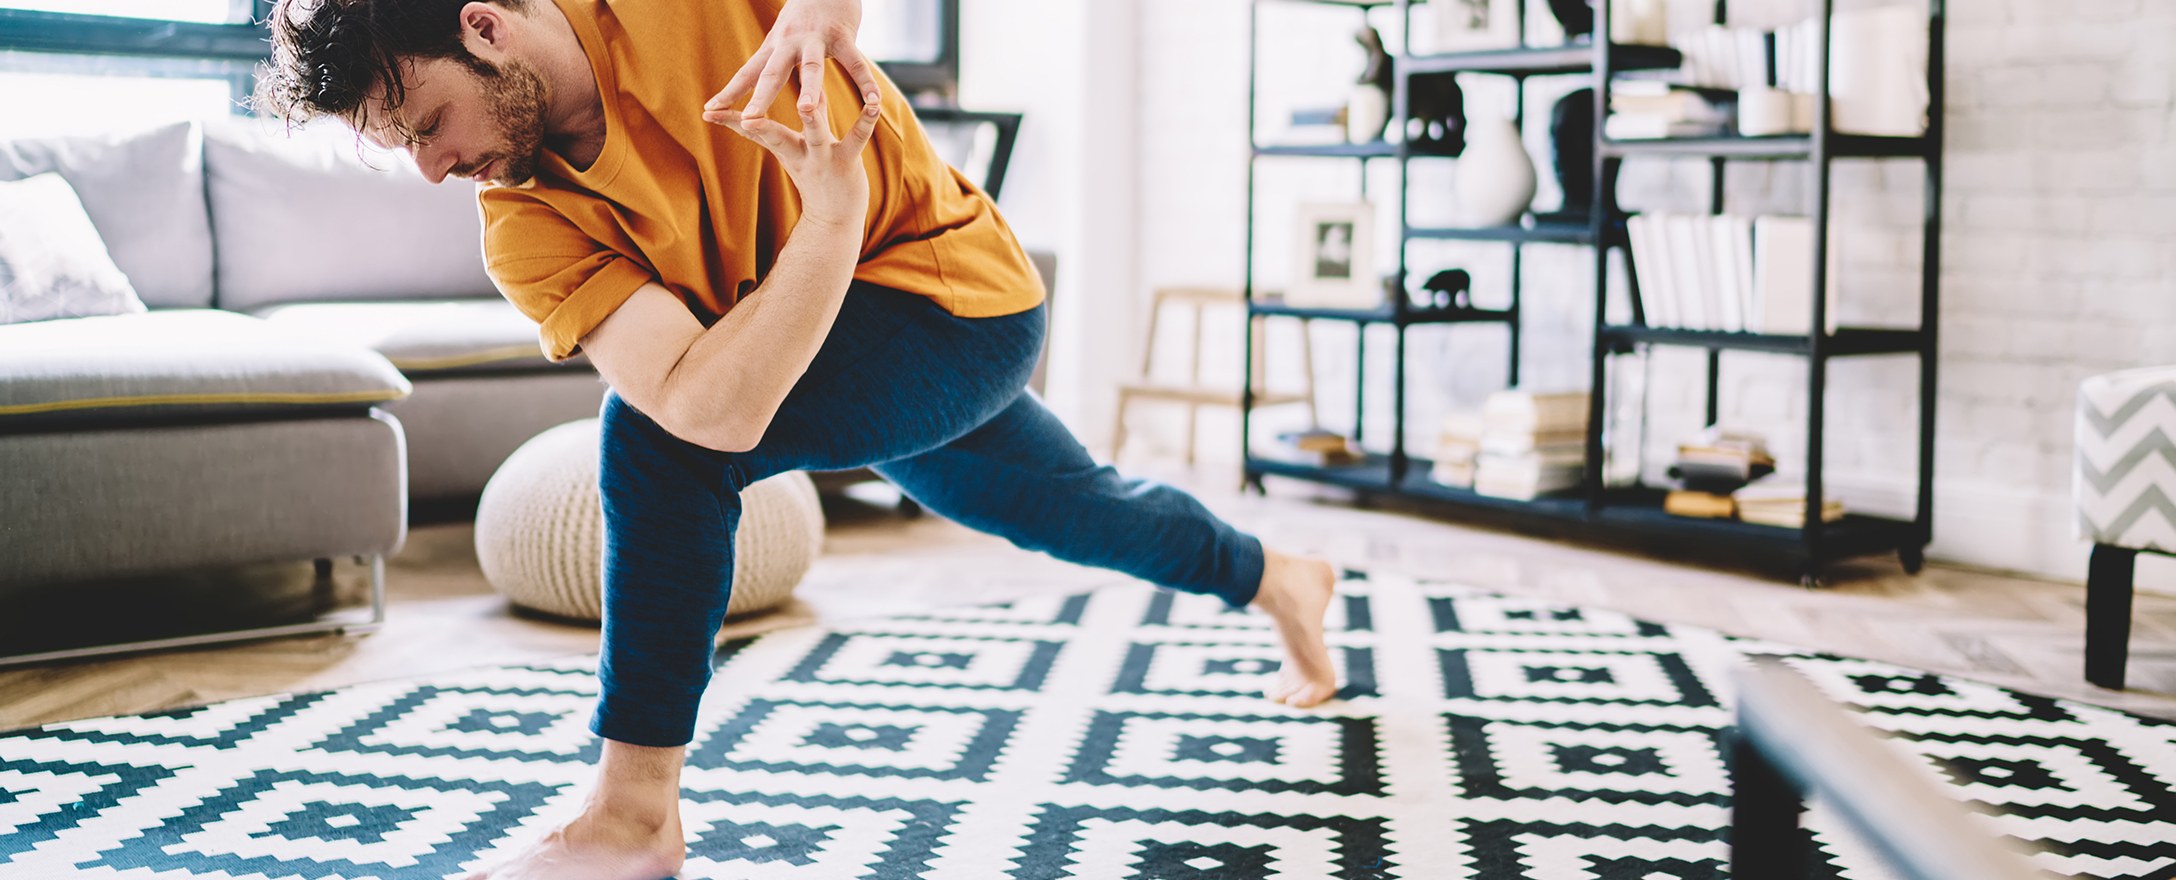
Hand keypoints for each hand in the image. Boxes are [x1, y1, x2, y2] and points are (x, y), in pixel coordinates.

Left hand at [704, 0, 882, 124]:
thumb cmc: (805, 17)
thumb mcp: (787, 42)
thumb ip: (783, 71)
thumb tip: (776, 99)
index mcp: (774, 47)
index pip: (747, 73)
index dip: (729, 93)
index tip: (710, 111)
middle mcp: (789, 43)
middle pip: (772, 74)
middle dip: (760, 98)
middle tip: (747, 121)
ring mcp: (816, 39)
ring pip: (812, 67)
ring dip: (809, 90)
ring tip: (803, 111)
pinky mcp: (843, 36)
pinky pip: (855, 62)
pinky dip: (865, 82)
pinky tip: (873, 102)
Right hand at [709, 91, 879, 229]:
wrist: (836, 218)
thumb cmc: (816, 177)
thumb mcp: (800, 147)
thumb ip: (802, 115)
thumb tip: (797, 88)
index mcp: (784, 149)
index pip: (755, 131)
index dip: (731, 121)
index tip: (707, 111)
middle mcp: (800, 153)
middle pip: (776, 137)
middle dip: (760, 127)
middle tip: (745, 118)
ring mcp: (823, 158)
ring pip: (815, 134)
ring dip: (811, 118)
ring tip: (806, 104)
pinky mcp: (847, 161)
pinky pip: (857, 138)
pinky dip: (866, 121)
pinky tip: (873, 103)